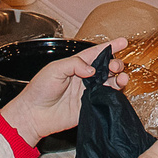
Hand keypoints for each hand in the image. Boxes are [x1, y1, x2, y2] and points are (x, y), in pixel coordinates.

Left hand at [0, 37, 119, 142]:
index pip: (96, 53)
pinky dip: (115, 94)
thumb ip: (74, 64)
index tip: (123, 42)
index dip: (110, 47)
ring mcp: (88, 92)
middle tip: (115, 66)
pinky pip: (106, 99)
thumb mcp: (54, 69)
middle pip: (106, 68)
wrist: (34, 114)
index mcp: (76, 65)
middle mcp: (84, 78)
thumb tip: (92, 70)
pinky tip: (117, 90)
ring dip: (119, 79)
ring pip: (110, 83)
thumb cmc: (39, 90)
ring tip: (122, 78)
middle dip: (115, 64)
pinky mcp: (90, 107)